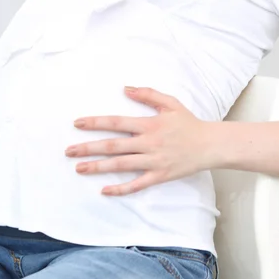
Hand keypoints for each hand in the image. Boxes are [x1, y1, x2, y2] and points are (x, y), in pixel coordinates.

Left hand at [65, 86, 213, 195]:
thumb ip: (147, 94)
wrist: (210, 145)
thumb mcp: (170, 103)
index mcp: (149, 124)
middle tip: (68, 151)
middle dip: (88, 148)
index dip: (95, 123)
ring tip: (79, 168)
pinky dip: (121, 189)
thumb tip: (125, 88)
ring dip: (98, 167)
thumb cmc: (188, 122)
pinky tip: (104, 190)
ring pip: (121, 166)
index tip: (77, 123)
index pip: (116, 122)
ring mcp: (153, 161)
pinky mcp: (159, 176)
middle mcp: (148, 143)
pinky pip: (137, 184)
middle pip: (113, 146)